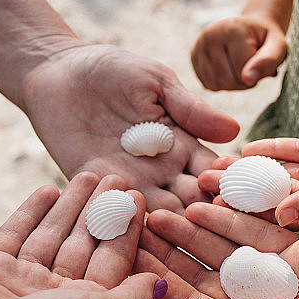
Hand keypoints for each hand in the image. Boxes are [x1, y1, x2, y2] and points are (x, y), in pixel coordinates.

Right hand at [0, 172, 158, 298]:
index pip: (115, 264)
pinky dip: (33, 212)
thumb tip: (160, 284)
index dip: (128, 231)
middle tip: (118, 175)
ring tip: (89, 173)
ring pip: (53, 235)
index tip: (141, 197)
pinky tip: (50, 190)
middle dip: (103, 211)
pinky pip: (16, 234)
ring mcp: (20, 284)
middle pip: (86, 246)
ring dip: (72, 205)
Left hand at [19, 44, 239, 212]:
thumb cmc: (113, 69)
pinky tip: (137, 228)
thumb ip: (191, 109)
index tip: (241, 192)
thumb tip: (235, 131)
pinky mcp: (93, 189)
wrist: (58, 70)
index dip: (226, 184)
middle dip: (204, 214)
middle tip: (215, 221)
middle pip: (192, 203)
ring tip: (180, 228)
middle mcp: (161, 173)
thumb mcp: (157, 83)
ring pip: (158, 215)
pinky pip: (113, 212)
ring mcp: (129, 184)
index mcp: (184, 147)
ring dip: (170, 225)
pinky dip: (127, 222)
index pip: (213, 173)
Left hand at [134, 202, 298, 298]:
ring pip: (231, 246)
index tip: (132, 255)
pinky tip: (212, 198)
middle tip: (143, 220)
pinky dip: (238, 215)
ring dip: (201, 226)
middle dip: (174, 247)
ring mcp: (283, 279)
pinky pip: (264, 229)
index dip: (160, 278)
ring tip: (170, 204)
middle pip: (206, 271)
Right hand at [191, 15, 286, 90]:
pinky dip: (221, 83)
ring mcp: (199, 44)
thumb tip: (248, 79)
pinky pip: (207, 84)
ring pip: (216, 85)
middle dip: (243, 82)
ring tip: (240, 67)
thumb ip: (268, 61)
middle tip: (251, 67)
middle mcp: (211, 35)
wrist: (252, 28)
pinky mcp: (193, 55)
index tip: (261, 62)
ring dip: (232, 84)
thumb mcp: (278, 47)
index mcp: (232, 30)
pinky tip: (228, 69)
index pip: (243, 74)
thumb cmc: (266, 39)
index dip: (256, 76)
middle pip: (227, 81)